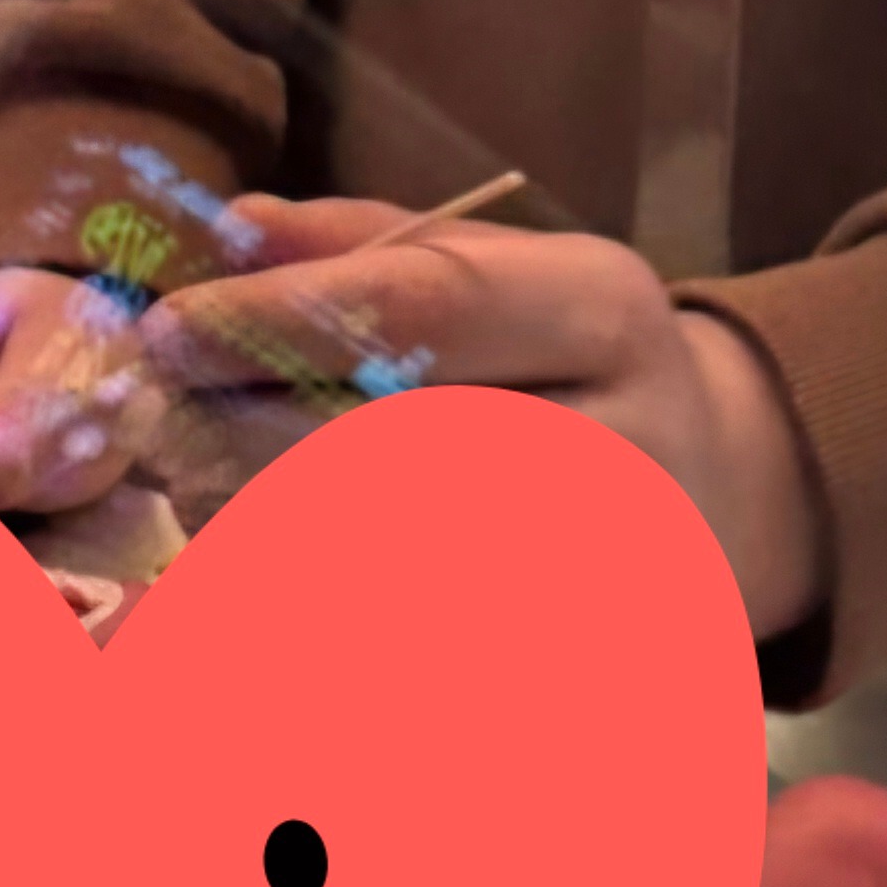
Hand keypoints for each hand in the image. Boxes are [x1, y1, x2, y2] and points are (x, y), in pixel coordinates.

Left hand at [136, 197, 825, 639]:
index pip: (429, 308)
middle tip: (163, 434)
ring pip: (404, 559)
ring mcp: (620, 565)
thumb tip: (235, 229)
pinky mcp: (589, 658)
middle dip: (256, 441)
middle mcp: (630, 436)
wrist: (722, 493)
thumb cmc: (569, 366)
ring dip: (278, 538)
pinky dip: (330, 627)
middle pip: (405, 443)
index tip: (166, 330)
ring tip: (214, 506)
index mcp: (602, 311)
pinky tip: (276, 588)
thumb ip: (364, 247)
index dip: (286, 319)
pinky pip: (426, 653)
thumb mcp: (498, 274)